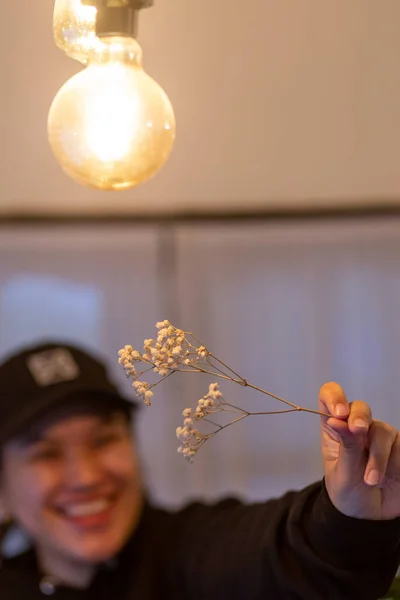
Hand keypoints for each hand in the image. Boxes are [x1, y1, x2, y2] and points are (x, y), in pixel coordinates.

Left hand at [319, 382, 399, 519]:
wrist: (370, 518)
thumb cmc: (348, 493)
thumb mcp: (343, 472)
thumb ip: (346, 445)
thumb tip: (338, 419)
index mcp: (333, 428)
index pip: (329, 397)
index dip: (334, 397)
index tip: (339, 413)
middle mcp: (356, 427)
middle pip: (360, 408)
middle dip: (360, 418)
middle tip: (358, 431)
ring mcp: (378, 436)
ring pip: (382, 430)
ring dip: (377, 457)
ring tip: (371, 481)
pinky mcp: (398, 448)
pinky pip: (399, 446)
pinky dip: (393, 463)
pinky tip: (387, 479)